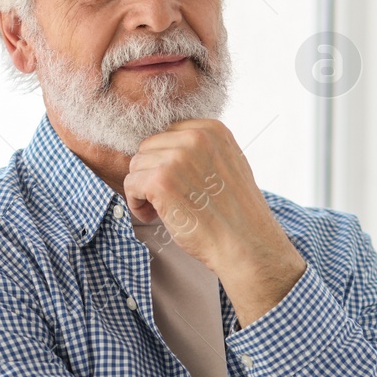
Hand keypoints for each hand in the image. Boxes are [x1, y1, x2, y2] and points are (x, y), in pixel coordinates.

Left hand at [122, 119, 305, 326]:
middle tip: (166, 200)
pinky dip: (136, 203)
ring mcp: (177, 158)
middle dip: (151, 173)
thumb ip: (203, 151)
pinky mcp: (160, 181)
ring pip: (136, 165)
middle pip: (149, 147)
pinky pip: (130, 184)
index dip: (165, 160)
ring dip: (142, 189)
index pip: (168, 133)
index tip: (176, 183)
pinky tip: (154, 217)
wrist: (246, 245)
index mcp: (212, 130)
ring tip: (161, 210)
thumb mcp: (229, 165)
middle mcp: (195, 137)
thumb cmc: (237, 214)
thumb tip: (170, 148)